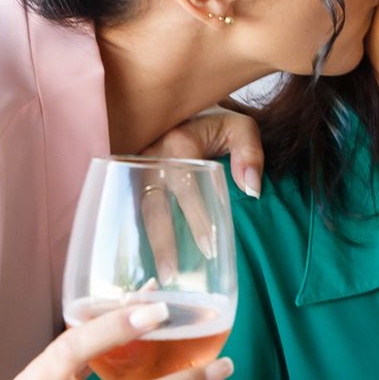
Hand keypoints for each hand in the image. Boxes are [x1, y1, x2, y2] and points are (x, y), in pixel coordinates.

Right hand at [139, 107, 266, 281]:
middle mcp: (149, 155)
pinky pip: (127, 208)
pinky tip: (139, 260)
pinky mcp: (126, 177)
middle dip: (162, 241)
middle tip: (172, 274)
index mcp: (177, 143)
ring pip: (136, 210)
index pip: (186, 188)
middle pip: (153, 204)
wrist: (178, 104)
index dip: (197, 219)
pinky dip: (133, 233)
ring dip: (144, 243)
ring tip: (156, 275)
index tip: (209, 248)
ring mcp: (133, 167)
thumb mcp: (240, 127)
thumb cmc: (215, 121)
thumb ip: (250, 153)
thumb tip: (252, 189)